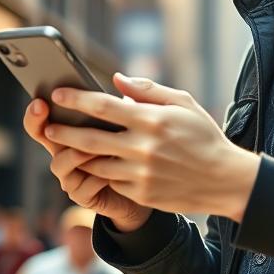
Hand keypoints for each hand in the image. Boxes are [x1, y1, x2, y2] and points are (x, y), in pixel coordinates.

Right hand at [23, 98, 151, 231]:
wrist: (149, 186)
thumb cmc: (139, 149)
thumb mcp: (134, 122)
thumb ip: (126, 102)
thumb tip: (118, 77)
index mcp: (73, 131)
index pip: (46, 118)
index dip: (37, 111)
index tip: (40, 100)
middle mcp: (66, 152)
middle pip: (43, 137)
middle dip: (41, 123)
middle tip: (45, 110)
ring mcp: (72, 175)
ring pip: (60, 162)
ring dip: (77, 152)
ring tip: (99, 145)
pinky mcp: (83, 195)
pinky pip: (82, 186)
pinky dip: (96, 177)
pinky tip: (113, 171)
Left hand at [40, 75, 261, 220]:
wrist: (223, 179)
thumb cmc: (203, 136)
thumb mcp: (184, 103)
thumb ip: (148, 90)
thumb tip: (116, 79)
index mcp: (152, 120)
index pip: (104, 107)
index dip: (76, 99)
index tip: (57, 94)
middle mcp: (143, 147)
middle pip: (90, 139)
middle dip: (64, 132)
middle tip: (50, 127)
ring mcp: (141, 173)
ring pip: (97, 164)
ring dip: (80, 156)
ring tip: (69, 147)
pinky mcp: (142, 193)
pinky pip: (113, 181)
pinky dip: (105, 172)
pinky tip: (102, 165)